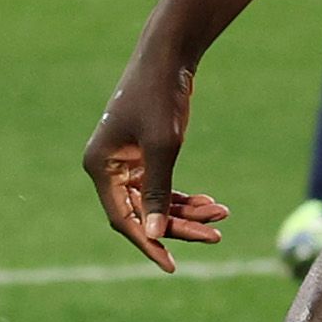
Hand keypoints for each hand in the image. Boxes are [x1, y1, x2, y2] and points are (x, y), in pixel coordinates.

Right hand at [83, 57, 230, 271]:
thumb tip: (152, 236)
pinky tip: (211, 203)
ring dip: (186, 212)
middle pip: (143, 213)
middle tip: (215, 237)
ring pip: (156, 202)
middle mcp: (108, 168)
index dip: (147, 244)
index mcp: (101, 167)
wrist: (169, 56)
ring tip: (220, 214)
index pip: (123, 219)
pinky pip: (162, 186)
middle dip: (178, 226)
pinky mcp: (144, 155)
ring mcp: (126, 162)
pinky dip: (185, 197)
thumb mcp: (163, 147)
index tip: (171, 266)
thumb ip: (157, 193)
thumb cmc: (160, 97)